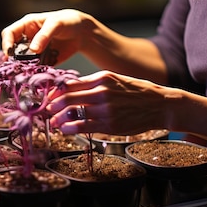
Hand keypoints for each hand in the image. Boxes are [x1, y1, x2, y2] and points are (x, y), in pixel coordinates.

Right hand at [1, 9, 91, 64]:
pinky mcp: (42, 61)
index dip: (6, 43)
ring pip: (22, 61)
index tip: (9, 53)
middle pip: (13, 49)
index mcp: (26, 25)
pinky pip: (35, 68)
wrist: (81, 33)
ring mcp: (34, 51)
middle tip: (17, 66)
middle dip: (13, 58)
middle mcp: (27, 39)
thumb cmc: (67, 21)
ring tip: (27, 72)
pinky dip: (35, 72)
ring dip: (23, 67)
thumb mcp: (55, 24)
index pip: (9, 33)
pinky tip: (38, 74)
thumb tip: (33, 50)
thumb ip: (44, 36)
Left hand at [46, 70, 171, 134]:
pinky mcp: (109, 124)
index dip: (55, 91)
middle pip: (67, 97)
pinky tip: (65, 129)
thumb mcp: (115, 79)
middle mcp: (102, 91)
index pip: (70, 83)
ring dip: (58, 118)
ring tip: (54, 121)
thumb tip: (72, 89)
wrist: (160, 104)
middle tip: (46, 109)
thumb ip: (94, 83)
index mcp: (102, 77)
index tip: (49, 96)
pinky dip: (69, 128)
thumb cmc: (137, 92)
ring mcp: (105, 108)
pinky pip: (82, 126)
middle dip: (52, 105)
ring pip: (72, 113)